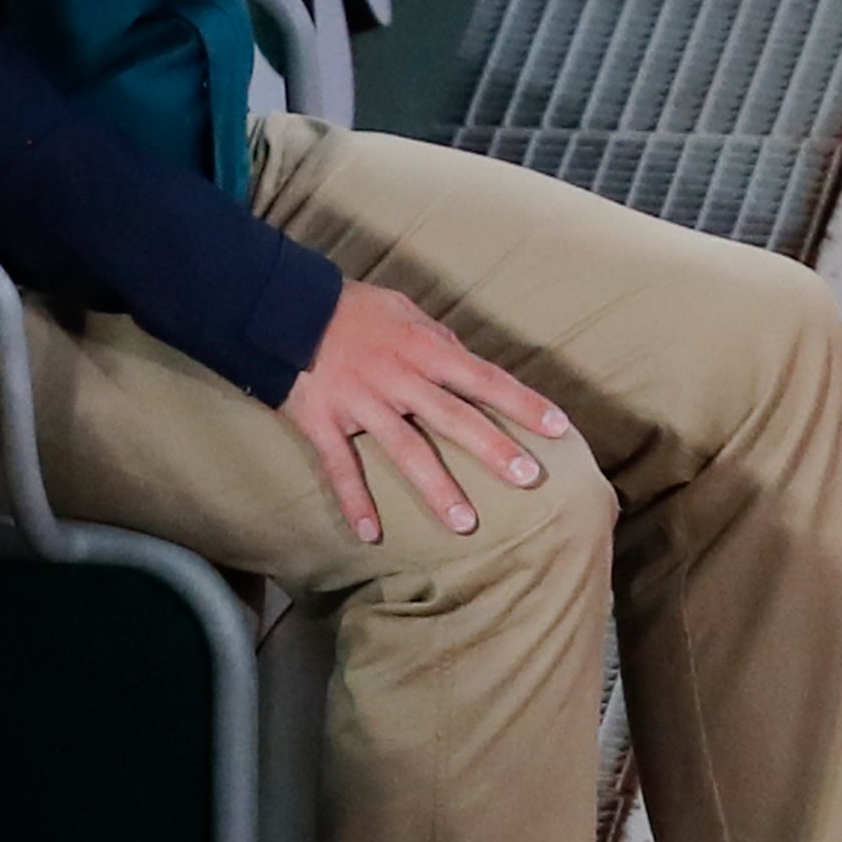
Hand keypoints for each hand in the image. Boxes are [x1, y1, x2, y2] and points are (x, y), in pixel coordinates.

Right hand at [275, 278, 576, 541]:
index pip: (485, 379)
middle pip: (454, 418)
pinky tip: (371, 534)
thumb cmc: (354, 308)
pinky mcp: (323, 422)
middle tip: (528, 480)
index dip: (523, 403)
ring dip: (436, 489)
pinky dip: (355, 501)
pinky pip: (341, 468)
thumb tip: (469, 363)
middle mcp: (399, 378)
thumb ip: (439, 340)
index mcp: (424, 349)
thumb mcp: (406, 311)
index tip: (558, 429)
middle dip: (493, 449)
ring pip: (405, 451)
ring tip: (465, 523)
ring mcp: (361, 403)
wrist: (284, 307)